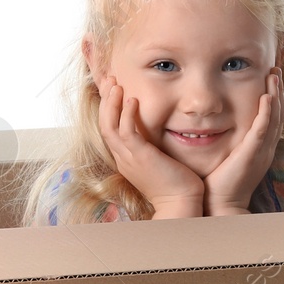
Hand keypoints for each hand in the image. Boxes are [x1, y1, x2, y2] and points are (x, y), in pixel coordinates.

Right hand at [96, 74, 202, 216]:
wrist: (180, 204)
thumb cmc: (176, 185)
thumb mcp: (159, 162)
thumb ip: (154, 147)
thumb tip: (159, 133)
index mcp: (126, 158)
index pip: (109, 128)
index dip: (108, 108)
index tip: (112, 89)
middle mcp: (123, 158)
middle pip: (103, 124)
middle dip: (105, 100)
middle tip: (110, 79)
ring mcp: (129, 158)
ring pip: (109, 126)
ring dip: (111, 103)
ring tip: (116, 84)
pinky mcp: (140, 157)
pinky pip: (127, 133)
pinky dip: (126, 115)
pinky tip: (133, 100)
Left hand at [202, 68, 283, 214]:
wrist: (220, 206)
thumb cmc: (218, 184)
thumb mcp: (226, 157)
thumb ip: (226, 141)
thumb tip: (211, 125)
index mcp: (260, 149)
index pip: (271, 118)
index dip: (273, 98)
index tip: (269, 79)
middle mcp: (265, 148)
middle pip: (278, 114)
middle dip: (278, 90)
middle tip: (275, 70)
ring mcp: (261, 151)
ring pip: (274, 118)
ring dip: (276, 95)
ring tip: (274, 75)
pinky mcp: (252, 154)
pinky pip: (263, 129)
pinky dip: (267, 112)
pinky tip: (267, 96)